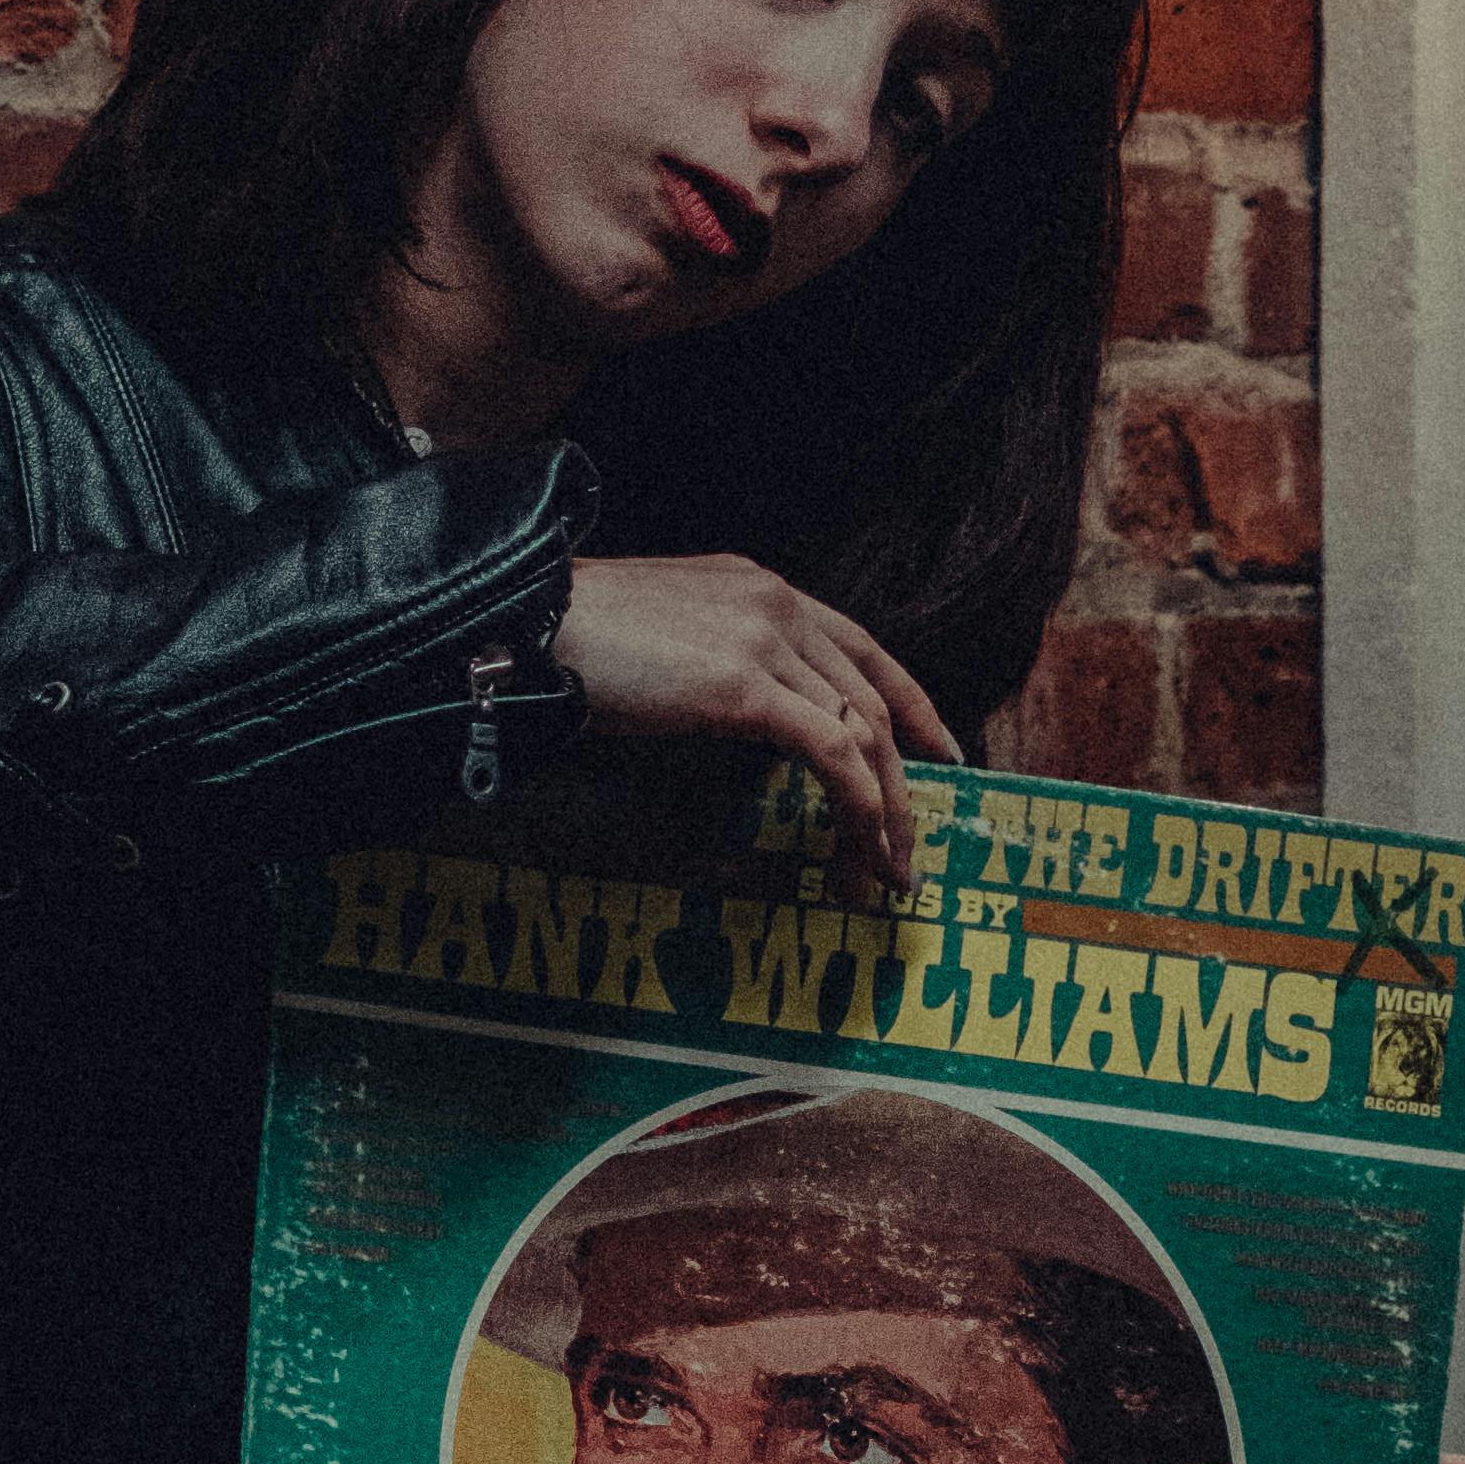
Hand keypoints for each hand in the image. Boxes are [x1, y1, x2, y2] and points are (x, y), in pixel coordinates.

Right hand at [555, 553, 947, 880]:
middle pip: (870, 702)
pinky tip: (856, 849)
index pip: (861, 647)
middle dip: (900, 786)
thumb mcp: (664, 638)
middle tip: (905, 851)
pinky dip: (857, 809)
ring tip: (880, 874)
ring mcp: (766, 640)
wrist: (528, 623)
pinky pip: (831, 755)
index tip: (937, 753)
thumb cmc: (573, 640)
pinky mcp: (746, 686)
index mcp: (761, 589)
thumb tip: (734, 713)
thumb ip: (715, 661)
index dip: (909, 704)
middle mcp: (778, 605)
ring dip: (882, 815)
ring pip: (861, 735)